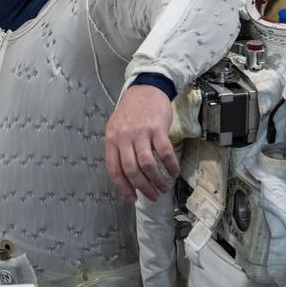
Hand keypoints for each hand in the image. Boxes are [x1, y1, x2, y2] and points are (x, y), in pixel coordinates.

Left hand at [105, 84, 178, 202]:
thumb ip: (119, 149)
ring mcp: (141, 132)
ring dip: (157, 180)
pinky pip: (164, 152)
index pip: (114, 169)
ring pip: (147, 164)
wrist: (145, 88)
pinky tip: (173, 171)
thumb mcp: (117, 128)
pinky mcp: (157, 128)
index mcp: (112, 140)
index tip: (132, 198)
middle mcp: (124, 137)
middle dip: (143, 187)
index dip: (123, 187)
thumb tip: (126, 175)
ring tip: (163, 187)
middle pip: (131, 170)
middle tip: (153, 196)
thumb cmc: (131, 111)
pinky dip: (170, 165)